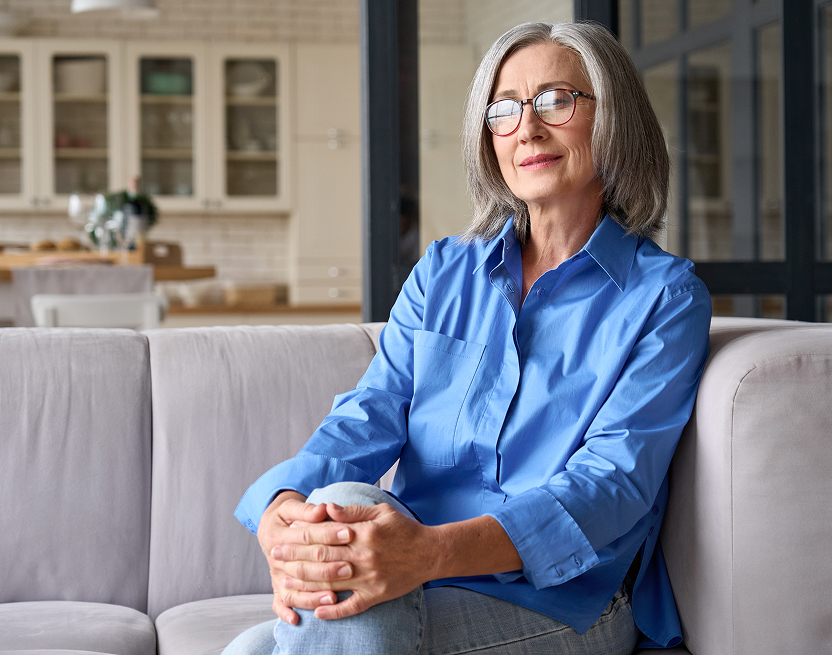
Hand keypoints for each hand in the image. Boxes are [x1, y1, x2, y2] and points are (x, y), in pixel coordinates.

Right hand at [257, 491, 354, 624]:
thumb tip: (323, 509)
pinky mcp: (276, 587)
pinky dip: (286, 612)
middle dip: (327, 568)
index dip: (329, 534)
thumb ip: (308, 509)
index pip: (307, 535)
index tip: (350, 532)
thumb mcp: (292, 507)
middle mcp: (273, 558)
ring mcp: (274, 575)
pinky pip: (279, 603)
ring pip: (292, 589)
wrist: (269, 528)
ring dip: (313, 595)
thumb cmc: (287, 515)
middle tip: (350, 568)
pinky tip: (297, 620)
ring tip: (334, 598)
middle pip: (302, 565)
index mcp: (276, 534)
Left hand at [279, 502, 438, 619]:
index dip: (302, 534)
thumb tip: (326, 507)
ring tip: (285, 583)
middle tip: (276, 556)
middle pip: (322, 558)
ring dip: (306, 584)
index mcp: (363, 532)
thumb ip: (352, 511)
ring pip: (331, 583)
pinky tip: (318, 611)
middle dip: (296, 556)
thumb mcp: (381, 511)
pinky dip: (334, 610)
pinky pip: (352, 606)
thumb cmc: (404, 529)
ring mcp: (370, 578)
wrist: (431, 552)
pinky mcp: (377, 595)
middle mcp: (364, 556)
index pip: (325, 533)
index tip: (285, 534)